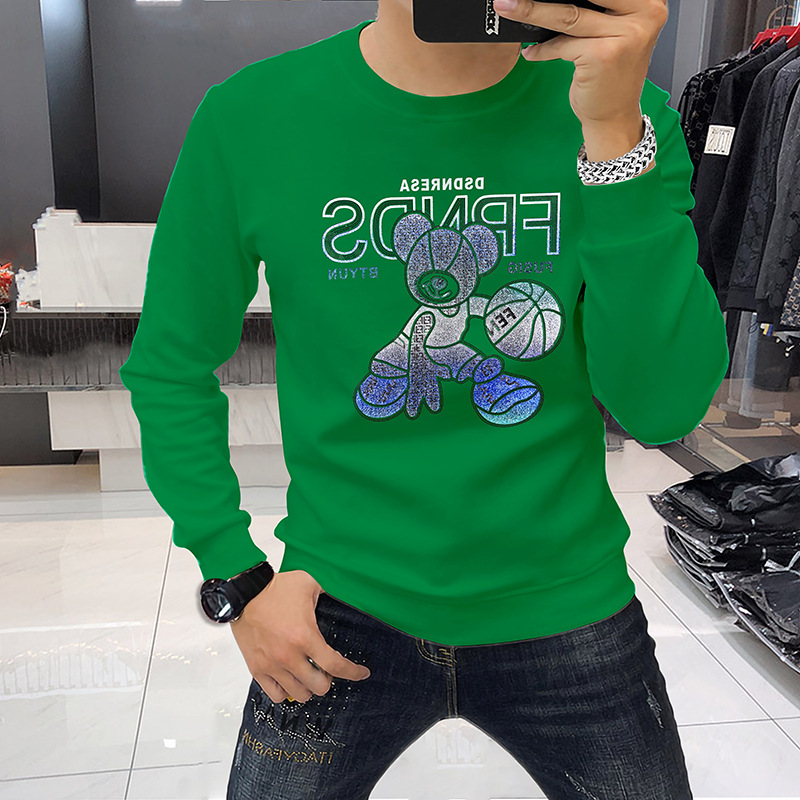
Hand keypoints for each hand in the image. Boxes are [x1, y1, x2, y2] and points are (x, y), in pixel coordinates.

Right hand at [230, 569, 370, 703]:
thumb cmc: (275, 588)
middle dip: (329, 678)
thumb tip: (343, 594)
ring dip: (309, 686)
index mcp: (305, 637)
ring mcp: (272, 665)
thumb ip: (328, 593)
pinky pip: (276, 695)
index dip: (353, 673)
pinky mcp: (257, 669)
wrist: (244, 592)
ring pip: (299, 694)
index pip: (335, 666)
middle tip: (327, 668)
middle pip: (319, 686)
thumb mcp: (310, 584)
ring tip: (309, 674)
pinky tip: (291, 680)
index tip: (361, 673)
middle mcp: (289, 656)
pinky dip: (287, 691)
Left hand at [492, 0, 667, 130]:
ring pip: (567, 15)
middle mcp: (644, 13)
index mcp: (648, 2)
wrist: (615, 116)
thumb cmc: (611, 76)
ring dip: (532, 12)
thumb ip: (595, 10)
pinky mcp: (603, 54)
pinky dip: (542, 48)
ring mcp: (626, 34)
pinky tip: (532, 52)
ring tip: (509, 8)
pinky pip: (562, 44)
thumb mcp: (612, 33)